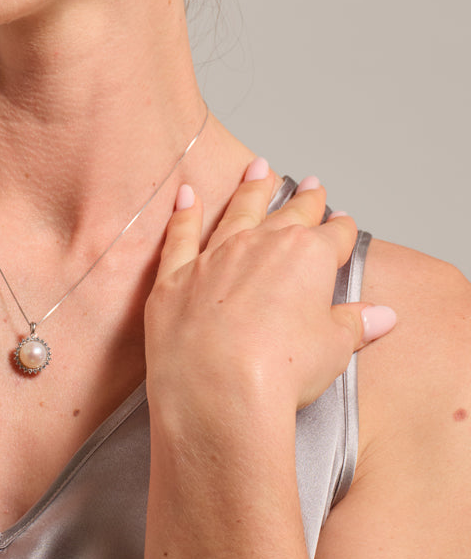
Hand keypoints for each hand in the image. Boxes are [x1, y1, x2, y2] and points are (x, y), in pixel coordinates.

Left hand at [144, 162, 394, 425]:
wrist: (217, 389)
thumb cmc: (280, 370)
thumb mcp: (332, 349)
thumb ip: (354, 325)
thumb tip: (382, 315)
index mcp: (307, 257)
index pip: (332, 235)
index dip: (340, 229)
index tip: (342, 222)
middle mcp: (261, 245)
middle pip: (289, 214)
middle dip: (304, 200)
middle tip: (311, 184)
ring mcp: (215, 255)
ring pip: (237, 211)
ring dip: (250, 189)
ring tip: (258, 169)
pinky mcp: (176, 275)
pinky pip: (180, 235)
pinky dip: (184, 213)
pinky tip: (186, 195)